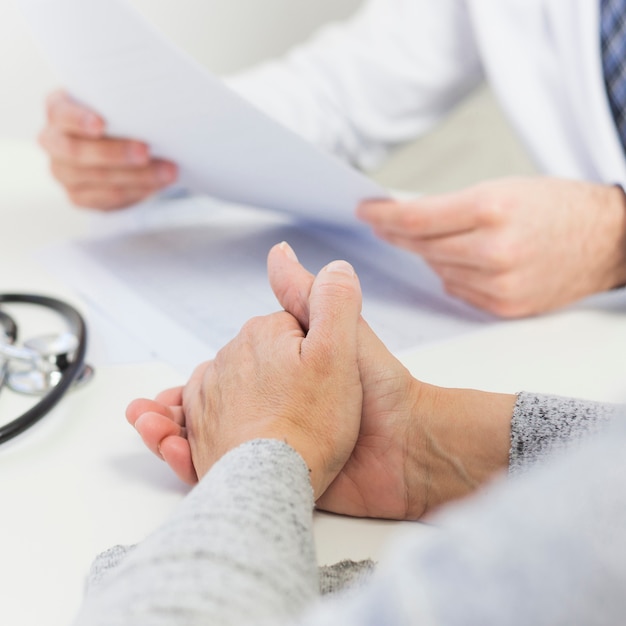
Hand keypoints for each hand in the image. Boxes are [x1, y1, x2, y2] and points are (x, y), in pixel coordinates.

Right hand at [38, 90, 177, 209]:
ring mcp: (62, 172)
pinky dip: (137, 191)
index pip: (62, 114)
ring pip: (99, 177)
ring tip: (166, 171)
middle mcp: (53, 141)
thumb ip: (121, 107)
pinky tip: (156, 185)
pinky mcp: (78, 196)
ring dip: (138, 176)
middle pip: (78, 152)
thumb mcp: (115, 107)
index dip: (79, 120)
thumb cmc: (116, 120)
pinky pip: (109, 197)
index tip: (101, 124)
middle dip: (116, 153)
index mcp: (58, 111)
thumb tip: (150, 112)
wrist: (114, 149)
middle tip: (146, 151)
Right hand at [128, 243, 512, 519]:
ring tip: (148, 425)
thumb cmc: (381, 390)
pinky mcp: (278, 475)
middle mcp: (278, 407)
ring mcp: (276, 442)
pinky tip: (174, 452)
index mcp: (287, 375)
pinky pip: (229, 473)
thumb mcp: (338, 334)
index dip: (201, 376)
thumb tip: (277, 251)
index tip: (174, 382)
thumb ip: (308, 296)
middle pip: (212, 407)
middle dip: (175, 408)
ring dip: (173, 433)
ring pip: (211, 439)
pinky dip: (194, 464)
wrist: (409, 454)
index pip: (232, 372)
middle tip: (146, 410)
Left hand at [357, 176, 625, 316]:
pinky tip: (456, 262)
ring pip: (437, 270)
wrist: (607, 239)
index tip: (365, 211)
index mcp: (492, 208)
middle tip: (380, 225)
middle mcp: (494, 249)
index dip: (383, 216)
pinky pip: (457, 290)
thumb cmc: (555, 206)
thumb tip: (403, 221)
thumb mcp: (502, 188)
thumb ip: (451, 208)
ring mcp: (500, 283)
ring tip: (430, 239)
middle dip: (397, 234)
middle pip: (421, 247)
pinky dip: (450, 274)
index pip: (416, 219)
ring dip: (427, 255)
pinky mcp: (504, 306)